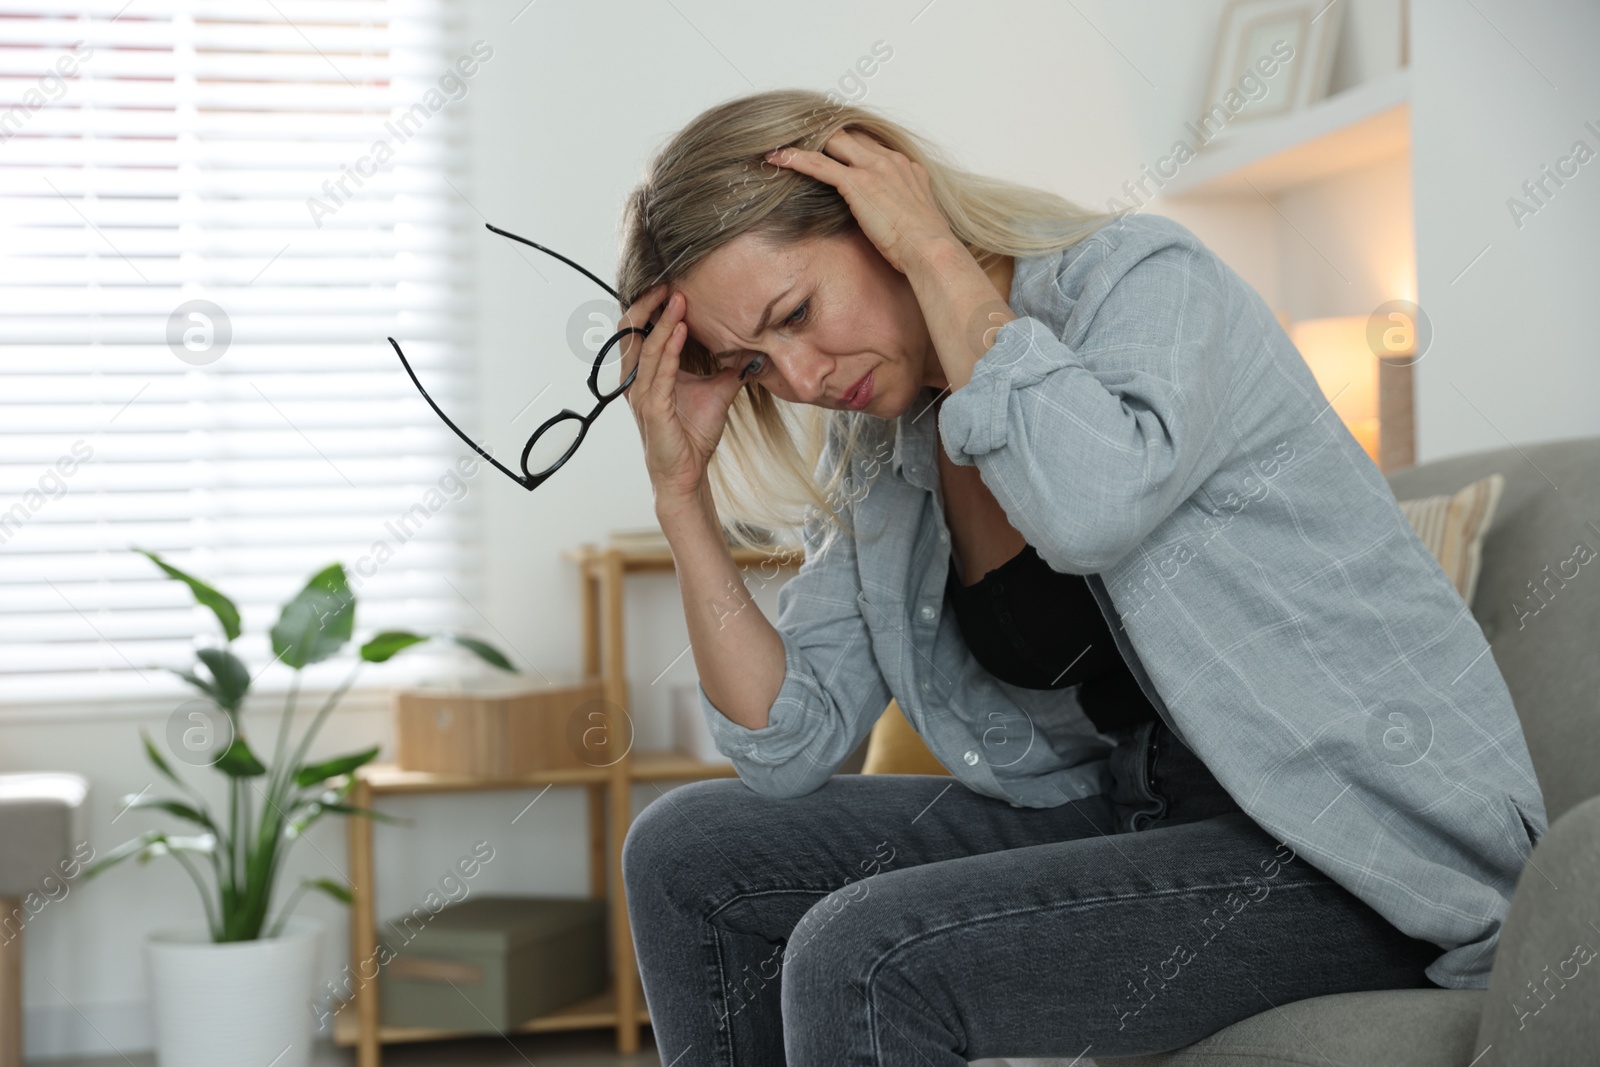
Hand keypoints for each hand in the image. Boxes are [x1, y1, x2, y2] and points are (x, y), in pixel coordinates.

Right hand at [617, 284, 746, 506]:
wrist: (688, 474)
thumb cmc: (693, 435)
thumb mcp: (717, 391)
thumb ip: (727, 367)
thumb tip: (752, 347)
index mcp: (644, 374)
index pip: (638, 331)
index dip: (651, 306)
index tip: (672, 284)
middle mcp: (637, 381)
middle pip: (629, 331)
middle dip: (647, 304)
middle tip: (668, 282)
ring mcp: (642, 395)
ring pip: (644, 347)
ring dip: (661, 320)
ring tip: (678, 298)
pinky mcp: (653, 409)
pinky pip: (658, 372)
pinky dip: (669, 347)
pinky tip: (682, 328)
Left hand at [764, 129, 958, 276]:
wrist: (931, 250)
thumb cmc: (926, 245)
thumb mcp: (918, 218)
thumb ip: (904, 206)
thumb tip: (893, 216)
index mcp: (904, 167)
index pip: (869, 142)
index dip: (847, 142)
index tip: (830, 143)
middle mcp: (889, 160)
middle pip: (850, 134)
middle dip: (824, 132)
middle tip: (800, 131)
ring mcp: (874, 168)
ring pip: (832, 141)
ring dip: (806, 139)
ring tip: (780, 140)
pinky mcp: (858, 183)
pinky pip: (819, 165)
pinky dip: (794, 159)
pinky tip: (775, 157)